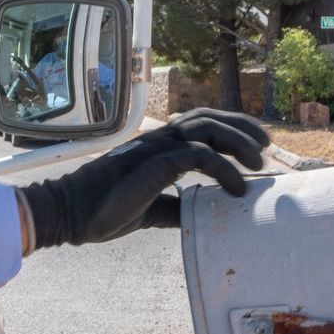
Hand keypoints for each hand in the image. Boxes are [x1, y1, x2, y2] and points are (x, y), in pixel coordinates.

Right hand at [18, 109, 269, 248]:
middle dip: (242, 127)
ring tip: (258, 166)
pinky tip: (236, 189)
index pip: (199, 125)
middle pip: (208, 118)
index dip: (229, 128)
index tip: (253, 147)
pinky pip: (197, 156)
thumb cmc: (102, 211)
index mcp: (155, 147)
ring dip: (239, 143)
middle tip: (265, 148)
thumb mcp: (148, 212)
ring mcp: (154, 149)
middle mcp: (157, 141)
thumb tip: (199, 215)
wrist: (68, 214)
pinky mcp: (153, 164)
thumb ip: (173, 208)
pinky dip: (223, 169)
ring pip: (206, 129)